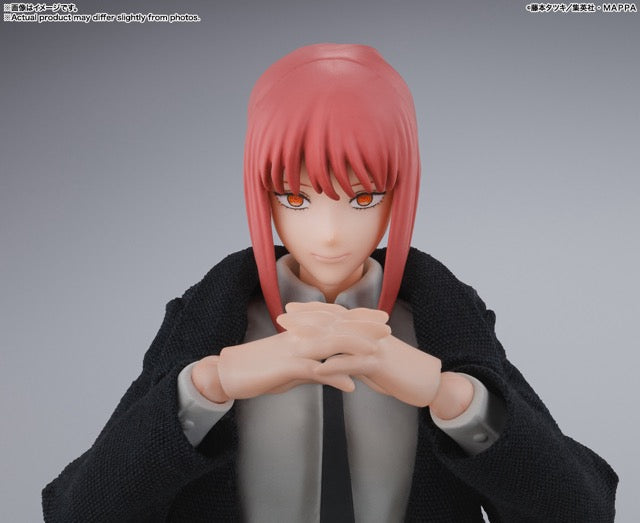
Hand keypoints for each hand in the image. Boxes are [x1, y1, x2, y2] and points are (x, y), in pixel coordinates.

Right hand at [192, 302, 387, 401]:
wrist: (231, 372)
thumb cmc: (262, 369)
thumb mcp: (296, 369)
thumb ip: (322, 370)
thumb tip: (346, 379)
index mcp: (303, 332)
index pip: (336, 321)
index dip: (359, 319)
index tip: (380, 318)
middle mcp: (301, 336)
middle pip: (339, 328)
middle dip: (365, 327)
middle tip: (388, 327)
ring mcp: (295, 349)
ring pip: (331, 344)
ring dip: (355, 347)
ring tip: (377, 351)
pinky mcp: (287, 367)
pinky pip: (315, 371)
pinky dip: (335, 377)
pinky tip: (352, 386)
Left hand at [300, 306, 443, 406]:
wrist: (428, 380)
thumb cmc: (398, 372)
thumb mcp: (370, 362)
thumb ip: (351, 356)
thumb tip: (333, 359)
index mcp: (364, 329)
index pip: (333, 315)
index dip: (311, 310)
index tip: (289, 308)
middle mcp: (366, 333)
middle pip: (331, 322)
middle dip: (305, 320)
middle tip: (281, 317)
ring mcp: (373, 346)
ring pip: (339, 341)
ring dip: (314, 343)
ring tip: (292, 346)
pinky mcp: (380, 365)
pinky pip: (354, 364)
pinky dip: (335, 367)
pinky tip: (318, 372)